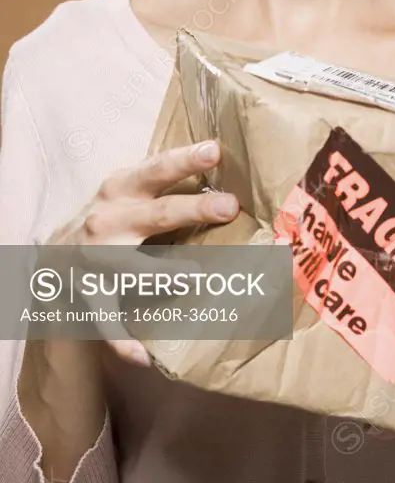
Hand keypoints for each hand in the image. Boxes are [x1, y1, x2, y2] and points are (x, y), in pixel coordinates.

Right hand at [45, 139, 239, 365]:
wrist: (53, 253)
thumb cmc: (110, 213)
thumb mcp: (128, 188)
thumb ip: (164, 181)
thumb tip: (222, 168)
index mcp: (121, 188)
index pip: (157, 168)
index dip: (185, 158)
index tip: (214, 150)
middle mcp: (109, 219)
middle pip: (158, 213)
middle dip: (195, 209)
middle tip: (230, 206)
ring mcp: (97, 260)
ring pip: (135, 267)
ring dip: (166, 273)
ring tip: (196, 277)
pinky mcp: (90, 295)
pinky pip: (106, 320)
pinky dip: (123, 340)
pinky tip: (143, 356)